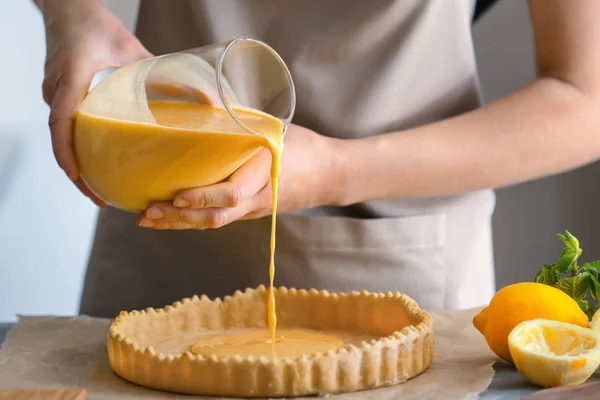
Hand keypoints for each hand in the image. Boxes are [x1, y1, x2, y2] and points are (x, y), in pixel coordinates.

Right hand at [39, 0, 151, 205]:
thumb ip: (165, 74)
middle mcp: (57, 89)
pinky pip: (64, 125)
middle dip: (76, 171)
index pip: (61, 119)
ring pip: (61, 134)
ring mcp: (54, 92)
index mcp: (72, 76)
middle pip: (60, 136)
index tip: (80, 176)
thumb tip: (205, 100)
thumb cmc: (97, 25)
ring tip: (98, 188)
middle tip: (98, 197)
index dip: (67, 151)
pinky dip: (77, 145)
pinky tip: (98, 159)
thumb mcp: (132, 48)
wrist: (69, 9)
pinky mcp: (58, 93)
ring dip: (76, 162)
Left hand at [137, 125, 342, 228]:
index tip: (176, 195)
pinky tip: (169, 217)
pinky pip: (218, 219)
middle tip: (146, 212)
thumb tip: (205, 100)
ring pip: (213, 224)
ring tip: (147, 220)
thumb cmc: (304, 147)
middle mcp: (257, 199)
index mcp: (264, 176)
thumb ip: (244, 123)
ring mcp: (253, 210)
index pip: (231, 195)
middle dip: (179, 218)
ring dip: (179, 223)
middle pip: (215, 218)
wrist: (330, 175)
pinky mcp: (249, 212)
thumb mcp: (277, 130)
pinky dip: (191, 220)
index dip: (202, 198)